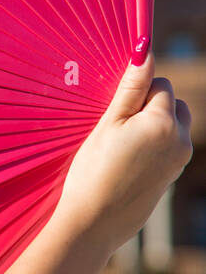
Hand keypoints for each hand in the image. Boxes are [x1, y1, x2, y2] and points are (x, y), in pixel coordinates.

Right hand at [55, 47, 192, 256]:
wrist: (94, 221)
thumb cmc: (93, 170)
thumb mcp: (108, 124)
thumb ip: (130, 88)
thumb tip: (145, 52)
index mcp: (163, 123)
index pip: (161, 84)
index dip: (137, 91)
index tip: (116, 110)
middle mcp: (180, 140)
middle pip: (174, 104)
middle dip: (152, 105)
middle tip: (119, 126)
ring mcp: (180, 160)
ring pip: (175, 125)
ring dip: (155, 124)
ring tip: (124, 144)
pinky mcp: (174, 175)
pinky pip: (171, 146)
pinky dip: (155, 145)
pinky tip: (129, 160)